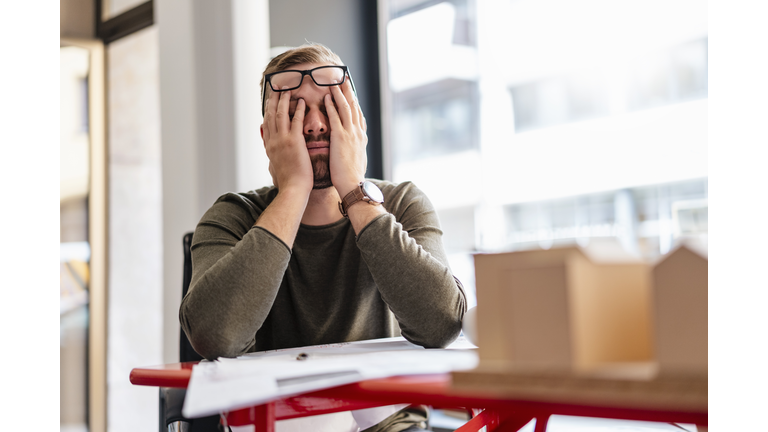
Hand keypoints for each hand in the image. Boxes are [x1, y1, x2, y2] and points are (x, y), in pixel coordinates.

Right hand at [261, 88, 312, 193]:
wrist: (293, 189)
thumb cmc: (288, 180)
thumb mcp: (275, 165)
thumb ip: (271, 152)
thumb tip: (268, 148)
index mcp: (269, 146)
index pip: (266, 123)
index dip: (267, 109)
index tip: (270, 99)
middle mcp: (273, 141)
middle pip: (271, 115)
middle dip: (273, 100)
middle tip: (276, 88)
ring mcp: (282, 141)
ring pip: (280, 115)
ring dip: (284, 101)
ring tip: (288, 90)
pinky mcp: (294, 142)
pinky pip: (296, 122)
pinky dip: (298, 110)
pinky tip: (302, 102)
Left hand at [325, 79, 367, 196]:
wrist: (353, 185)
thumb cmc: (352, 176)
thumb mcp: (357, 159)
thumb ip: (354, 149)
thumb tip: (353, 147)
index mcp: (361, 137)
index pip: (358, 114)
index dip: (354, 100)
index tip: (350, 90)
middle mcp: (358, 132)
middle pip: (354, 106)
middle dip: (348, 91)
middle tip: (344, 78)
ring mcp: (350, 134)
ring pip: (346, 108)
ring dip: (340, 93)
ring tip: (334, 82)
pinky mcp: (341, 138)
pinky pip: (336, 118)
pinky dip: (332, 106)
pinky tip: (327, 97)